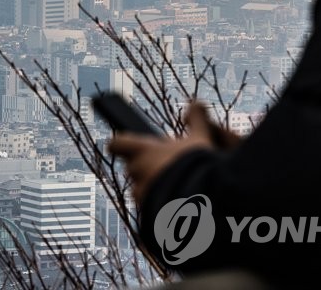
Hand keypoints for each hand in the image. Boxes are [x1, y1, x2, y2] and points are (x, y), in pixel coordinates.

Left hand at [108, 101, 236, 204]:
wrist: (203, 205)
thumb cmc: (197, 167)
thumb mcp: (200, 139)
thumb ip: (197, 120)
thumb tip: (196, 103)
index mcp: (143, 151)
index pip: (117, 143)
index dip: (121, 143)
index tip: (124, 143)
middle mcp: (137, 173)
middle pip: (132, 168)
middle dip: (146, 168)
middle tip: (167, 168)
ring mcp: (141, 196)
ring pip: (141, 191)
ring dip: (153, 190)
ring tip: (177, 190)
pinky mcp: (148, 216)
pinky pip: (150, 211)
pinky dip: (160, 209)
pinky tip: (178, 208)